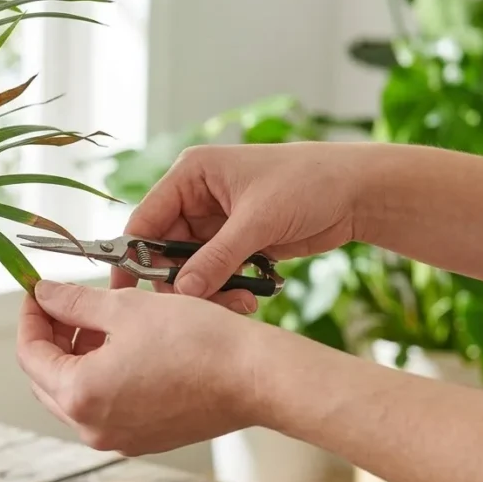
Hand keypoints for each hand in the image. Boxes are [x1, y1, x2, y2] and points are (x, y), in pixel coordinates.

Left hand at [16, 281, 268, 455]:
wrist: (253, 376)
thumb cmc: (195, 340)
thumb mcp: (124, 307)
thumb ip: (74, 302)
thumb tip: (44, 294)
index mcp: (80, 395)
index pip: (30, 354)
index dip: (31, 316)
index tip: (38, 291)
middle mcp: (93, 427)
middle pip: (47, 378)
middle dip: (51, 336)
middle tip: (64, 301)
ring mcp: (118, 437)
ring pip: (75, 393)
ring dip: (76, 355)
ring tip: (97, 318)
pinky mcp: (143, 437)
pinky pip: (104, 405)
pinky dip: (101, 374)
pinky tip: (120, 343)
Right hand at [117, 142, 364, 299]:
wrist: (359, 192)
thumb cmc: (308, 184)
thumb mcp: (258, 221)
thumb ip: (217, 259)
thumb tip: (182, 292)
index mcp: (191, 175)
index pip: (145, 219)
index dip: (131, 256)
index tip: (123, 293)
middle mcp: (197, 197)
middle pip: (165, 250)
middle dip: (181, 282)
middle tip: (201, 306)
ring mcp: (216, 222)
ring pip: (191, 268)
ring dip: (208, 291)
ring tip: (240, 303)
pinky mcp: (236, 242)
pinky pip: (215, 274)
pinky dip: (226, 290)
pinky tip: (250, 299)